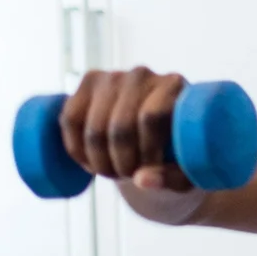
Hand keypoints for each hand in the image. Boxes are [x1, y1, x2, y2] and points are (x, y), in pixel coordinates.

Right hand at [60, 66, 191, 191]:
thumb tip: (141, 180)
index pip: (151, 118)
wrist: (152, 133)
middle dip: (120, 164)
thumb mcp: (186, 171)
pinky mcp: (87, 83)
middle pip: (121, 127)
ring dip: (98, 162)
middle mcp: (142, 75)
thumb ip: (172, 178)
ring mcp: (111, 77)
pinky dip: (76, 148)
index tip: (147, 172)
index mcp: (174, 86)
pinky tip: (89, 163)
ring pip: (94, 128)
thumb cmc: (178, 156)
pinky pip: (70, 119)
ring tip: (112, 173)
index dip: (145, 152)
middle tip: (127, 177)